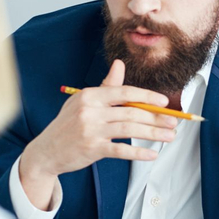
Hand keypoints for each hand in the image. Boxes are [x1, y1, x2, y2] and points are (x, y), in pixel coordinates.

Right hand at [19, 59, 176, 208]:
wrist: (46, 150)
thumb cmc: (69, 124)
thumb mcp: (84, 101)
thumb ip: (106, 85)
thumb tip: (120, 64)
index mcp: (90, 95)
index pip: (124, 92)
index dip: (147, 96)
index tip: (164, 102)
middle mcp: (90, 111)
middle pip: (131, 112)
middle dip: (156, 117)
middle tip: (173, 122)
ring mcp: (90, 130)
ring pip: (129, 130)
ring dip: (153, 133)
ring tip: (169, 136)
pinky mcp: (92, 149)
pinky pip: (121, 151)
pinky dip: (138, 152)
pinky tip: (152, 154)